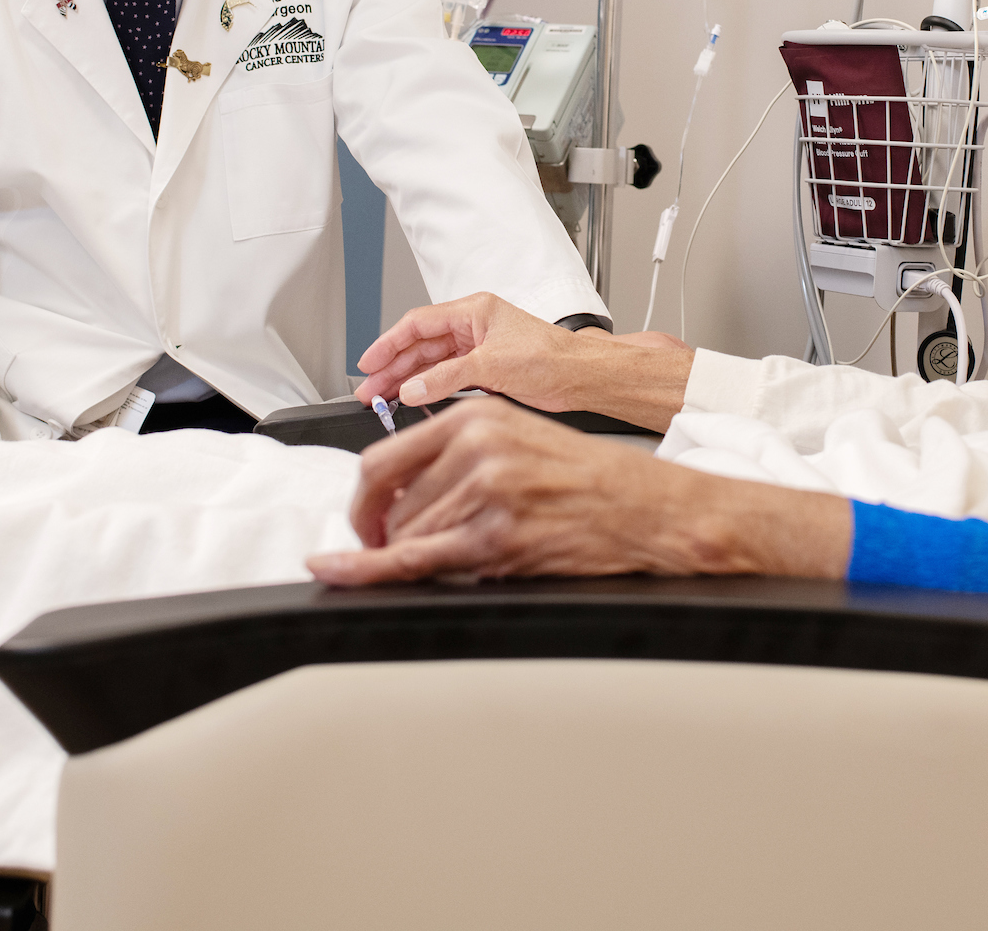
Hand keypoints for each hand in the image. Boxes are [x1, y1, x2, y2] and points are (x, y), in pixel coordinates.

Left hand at [306, 398, 850, 586]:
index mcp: (477, 415)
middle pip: (389, 504)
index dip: (361, 499)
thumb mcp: (520, 439)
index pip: (383, 458)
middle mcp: (476, 446)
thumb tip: (399, 494)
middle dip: (386, 536)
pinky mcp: (497, 536)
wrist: (650, 509)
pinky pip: (413, 561)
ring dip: (415, 557)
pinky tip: (337, 571)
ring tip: (464, 557)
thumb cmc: (593, 480)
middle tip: (398, 552)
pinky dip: (366, 570)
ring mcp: (485, 491)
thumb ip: (458, 455)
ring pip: (406, 537)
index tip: (357, 520)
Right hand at [353, 293, 693, 429]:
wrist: (583, 377)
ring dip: (407, 381)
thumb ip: (447, 377)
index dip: (388, 344)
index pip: (418, 324)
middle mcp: (474, 327)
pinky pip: (446, 378)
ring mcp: (478, 349)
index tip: (368, 363)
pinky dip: (428, 390)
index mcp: (474, 311)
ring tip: (382, 401)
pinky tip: (413, 402)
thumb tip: (412, 389)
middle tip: (369, 391)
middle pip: (420, 346)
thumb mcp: (493, 365)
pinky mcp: (485, 371)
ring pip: (431, 364)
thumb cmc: (552, 357)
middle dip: (393, 368)